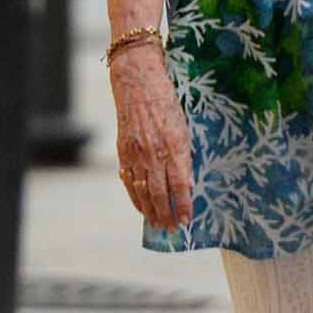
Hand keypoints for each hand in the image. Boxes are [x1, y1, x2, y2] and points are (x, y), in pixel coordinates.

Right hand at [110, 48, 192, 231]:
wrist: (137, 83)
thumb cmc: (167, 101)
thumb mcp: (185, 126)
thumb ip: (186, 156)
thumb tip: (189, 183)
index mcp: (174, 146)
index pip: (180, 185)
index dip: (183, 205)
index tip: (187, 220)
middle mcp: (154, 153)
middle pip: (159, 193)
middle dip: (166, 214)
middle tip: (171, 229)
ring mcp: (136, 154)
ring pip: (142, 191)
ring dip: (150, 211)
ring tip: (157, 224)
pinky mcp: (123, 151)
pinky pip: (128, 181)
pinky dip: (134, 197)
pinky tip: (141, 207)